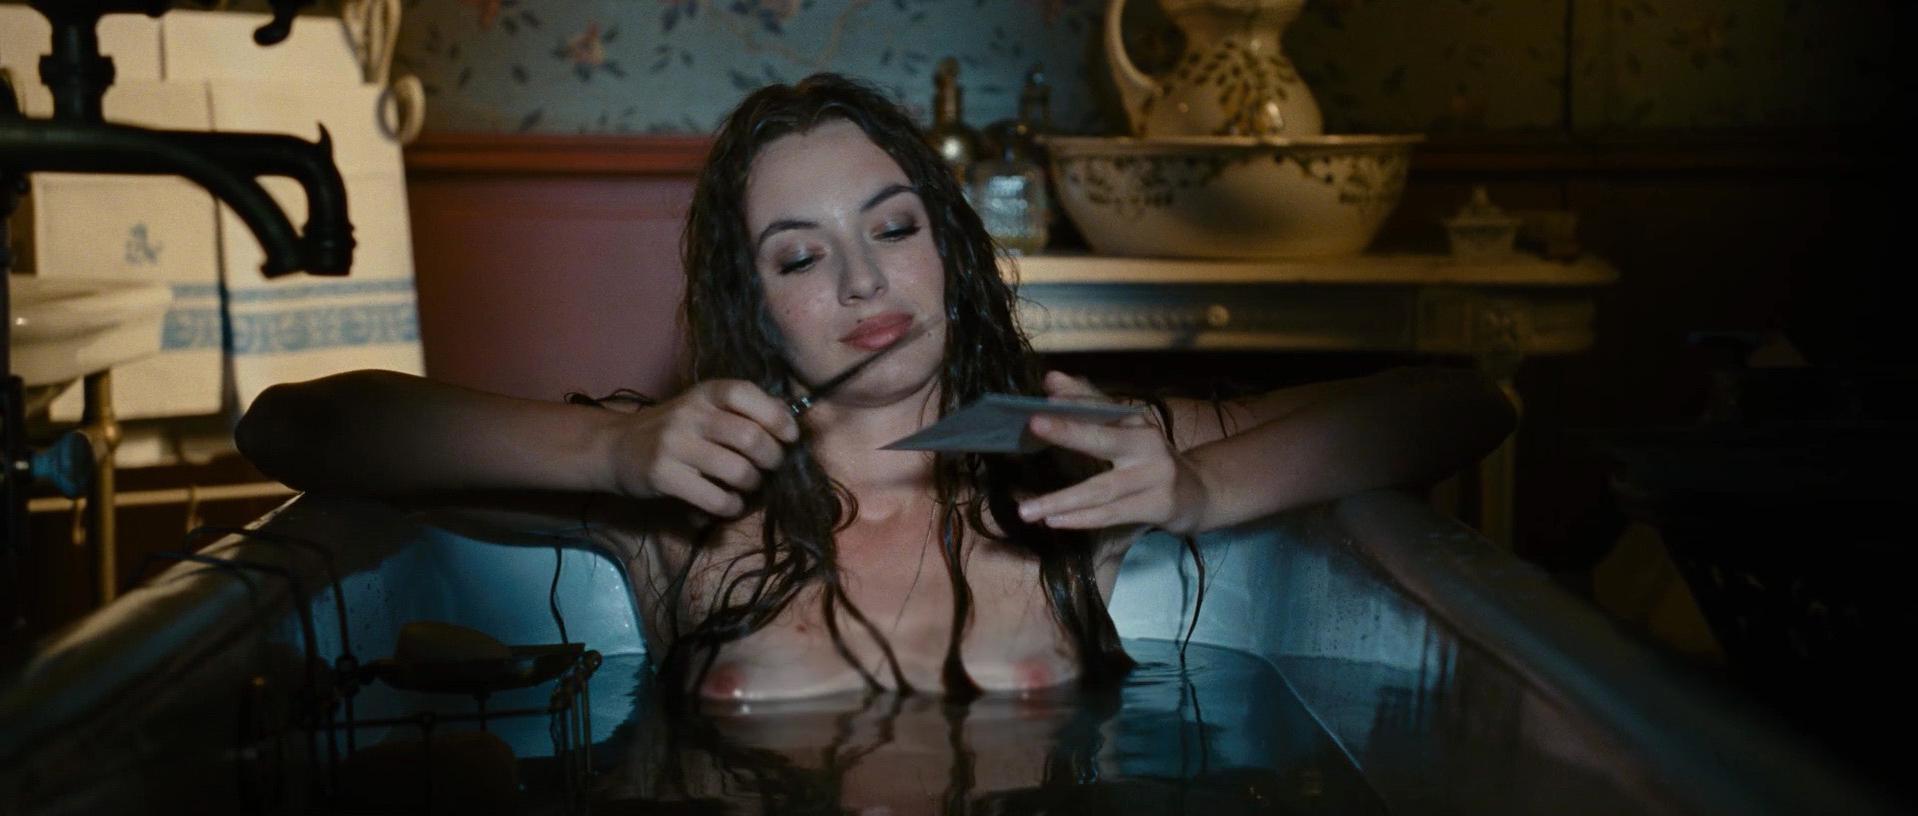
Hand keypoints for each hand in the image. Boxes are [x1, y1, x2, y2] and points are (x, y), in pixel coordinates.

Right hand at [605, 380, 798, 516]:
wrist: (617, 447)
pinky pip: (716, 498)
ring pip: (738, 471)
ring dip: (753, 485)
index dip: (777, 416)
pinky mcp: (664, 476)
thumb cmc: (674, 430)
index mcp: (705, 393)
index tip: (789, 437)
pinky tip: (729, 504)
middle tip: (769, 468)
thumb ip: (741, 411)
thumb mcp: (703, 408)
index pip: (746, 394)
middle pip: (751, 438)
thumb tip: (791, 419)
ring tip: (748, 486)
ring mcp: (675, 445)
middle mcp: (690, 414)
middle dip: (772, 459)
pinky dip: (732, 506)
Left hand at [1015, 371, 1211, 534]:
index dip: (1077, 398)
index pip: (1102, 406)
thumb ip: (1089, 405)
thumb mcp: (1127, 430)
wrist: (1199, 493)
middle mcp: (1148, 444)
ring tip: (1028, 510)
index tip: (1047, 393)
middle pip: (1104, 438)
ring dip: (1062, 499)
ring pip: (1101, 489)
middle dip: (1068, 431)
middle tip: (1035, 424)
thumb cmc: (1150, 460)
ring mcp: (1155, 476)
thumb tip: (1052, 378)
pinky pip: (1113, 513)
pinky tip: (1055, 521)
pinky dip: (1082, 519)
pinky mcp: (1158, 505)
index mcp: (1136, 421)